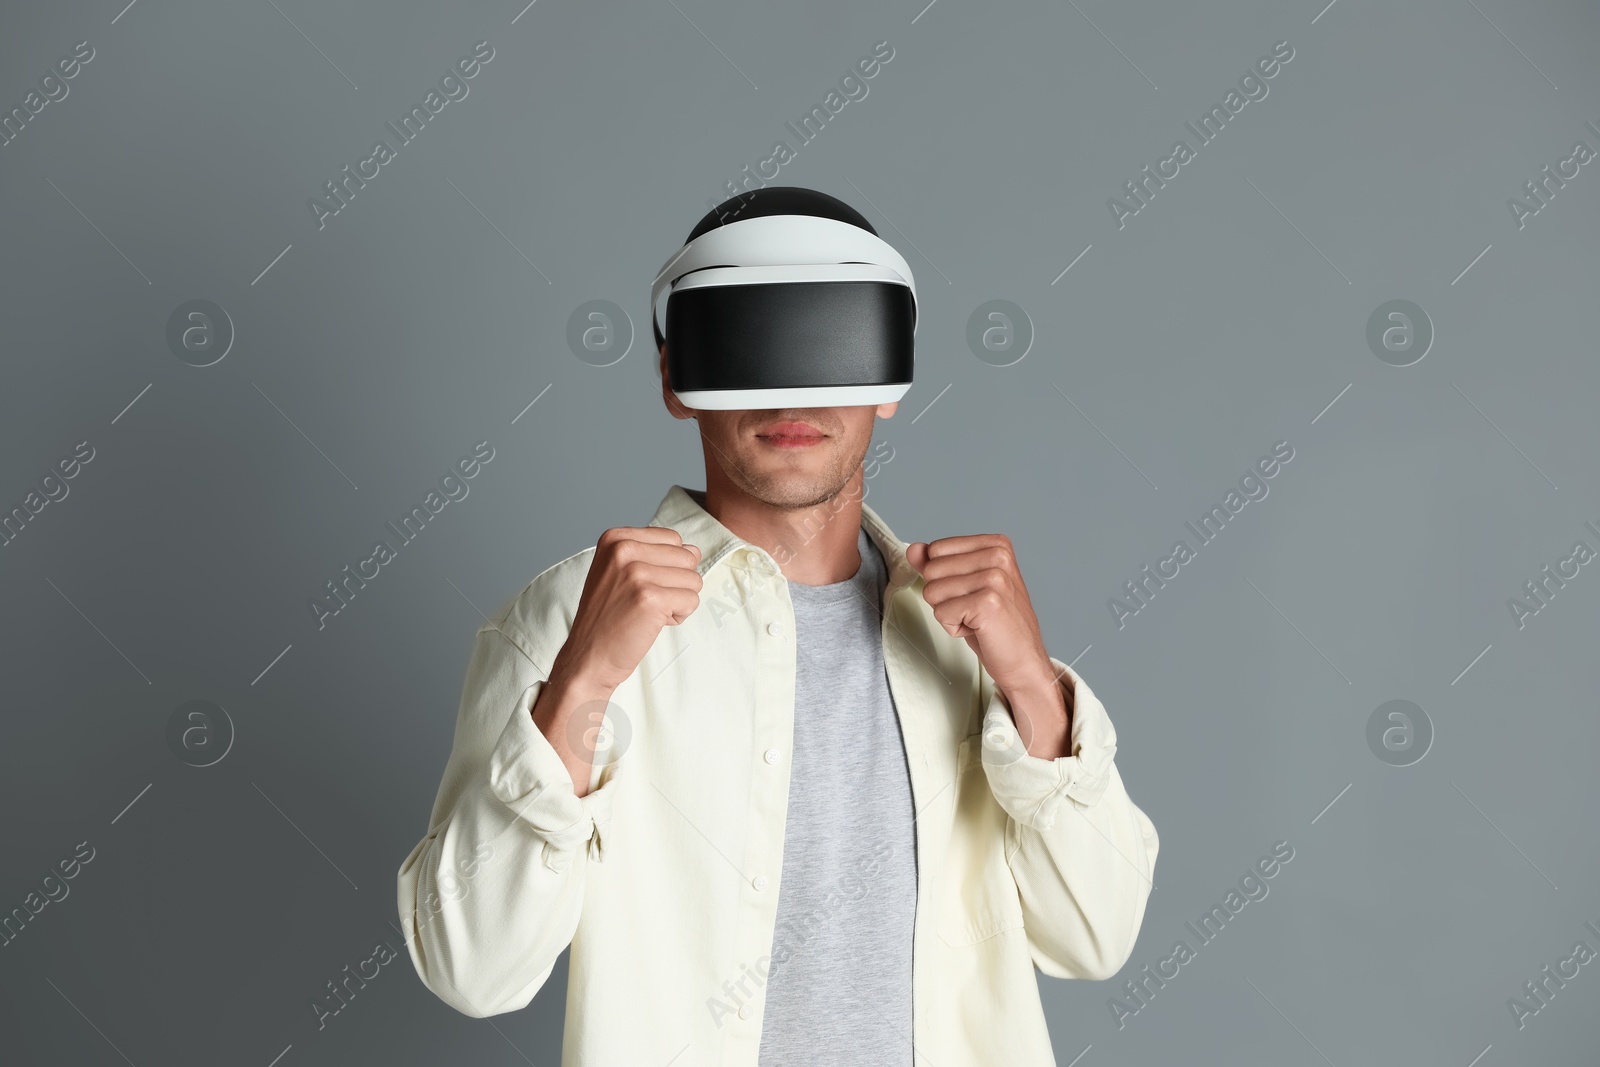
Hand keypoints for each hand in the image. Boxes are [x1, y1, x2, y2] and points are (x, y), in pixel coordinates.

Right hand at [552, 526, 702, 693]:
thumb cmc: (608, 616)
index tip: (639, 585)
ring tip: (647, 611)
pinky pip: (692, 600)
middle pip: (687, 557)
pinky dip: (678, 616)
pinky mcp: (651, 599)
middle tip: (644, 601)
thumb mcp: (619, 571)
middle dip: (675, 583)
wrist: (588, 656)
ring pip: (693, 579)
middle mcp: (624, 550)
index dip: (666, 567)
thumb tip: (694, 550)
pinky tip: (652, 622)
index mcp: (616, 538)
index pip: (673, 539)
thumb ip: (655, 555)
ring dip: (677, 600)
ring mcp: (637, 574)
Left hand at [905, 534, 1069, 755]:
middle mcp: (998, 556)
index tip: (971, 593)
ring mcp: (995, 578)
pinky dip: (953, 628)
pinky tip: (977, 629)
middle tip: (974, 610)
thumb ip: (939, 564)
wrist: (1023, 661)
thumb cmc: (996, 624)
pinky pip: (941, 613)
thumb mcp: (965, 586)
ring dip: (948, 613)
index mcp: (996, 545)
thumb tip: (914, 549)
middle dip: (944, 597)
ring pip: (932, 591)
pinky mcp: (988, 602)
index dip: (944, 578)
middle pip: (931, 570)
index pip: (936, 549)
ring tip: (976, 620)